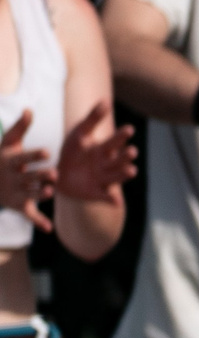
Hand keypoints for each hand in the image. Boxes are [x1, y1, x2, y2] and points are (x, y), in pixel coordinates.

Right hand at [0, 111, 54, 227]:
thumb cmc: (2, 157)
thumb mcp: (8, 142)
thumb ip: (20, 127)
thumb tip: (29, 109)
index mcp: (10, 161)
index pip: (23, 158)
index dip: (34, 156)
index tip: (47, 151)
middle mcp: (12, 178)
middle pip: (28, 177)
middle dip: (40, 176)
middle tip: (54, 174)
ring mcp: (14, 192)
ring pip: (28, 194)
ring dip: (39, 194)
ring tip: (51, 192)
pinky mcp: (18, 206)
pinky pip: (28, 215)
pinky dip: (38, 222)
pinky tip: (49, 228)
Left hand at [52, 101, 135, 206]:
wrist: (59, 175)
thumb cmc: (72, 152)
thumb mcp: (79, 132)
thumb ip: (92, 118)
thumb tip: (106, 100)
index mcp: (103, 150)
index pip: (114, 142)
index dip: (121, 136)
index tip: (129, 129)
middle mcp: (107, 165)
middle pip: (118, 160)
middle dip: (125, 156)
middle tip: (132, 151)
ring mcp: (103, 179)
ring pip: (116, 176)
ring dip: (124, 174)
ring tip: (132, 170)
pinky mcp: (97, 193)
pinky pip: (106, 197)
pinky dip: (112, 200)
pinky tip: (117, 202)